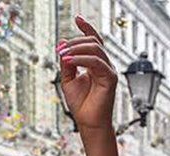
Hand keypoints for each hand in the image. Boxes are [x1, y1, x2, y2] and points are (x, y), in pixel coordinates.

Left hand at [57, 16, 116, 130]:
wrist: (88, 123)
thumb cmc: (81, 104)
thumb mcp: (68, 80)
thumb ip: (66, 63)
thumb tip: (62, 45)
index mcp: (96, 64)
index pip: (94, 41)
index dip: (86, 28)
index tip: (76, 18)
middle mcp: (104, 65)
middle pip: (93, 42)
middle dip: (74, 42)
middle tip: (59, 49)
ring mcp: (109, 71)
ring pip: (95, 49)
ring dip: (76, 48)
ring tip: (62, 54)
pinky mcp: (110, 78)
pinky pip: (96, 62)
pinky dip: (81, 59)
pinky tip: (69, 60)